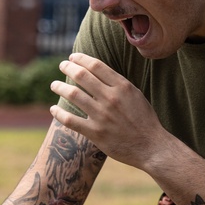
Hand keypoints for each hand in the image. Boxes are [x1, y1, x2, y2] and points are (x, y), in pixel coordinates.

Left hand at [50, 53, 167, 169]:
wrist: (151, 147)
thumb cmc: (144, 120)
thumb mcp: (136, 95)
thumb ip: (118, 84)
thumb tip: (98, 72)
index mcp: (122, 87)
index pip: (96, 65)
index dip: (80, 58)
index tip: (73, 57)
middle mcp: (111, 98)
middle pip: (82, 76)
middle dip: (68, 67)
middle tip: (62, 65)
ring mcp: (102, 116)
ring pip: (73, 95)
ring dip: (59, 87)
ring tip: (54, 84)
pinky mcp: (95, 133)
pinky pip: (70, 120)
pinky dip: (58, 113)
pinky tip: (53, 109)